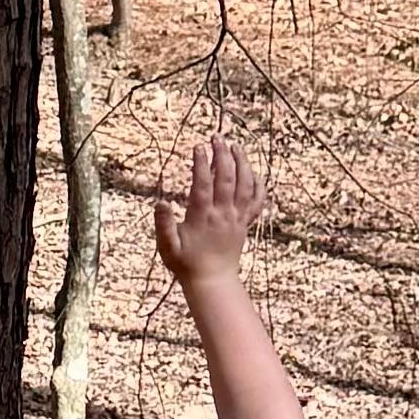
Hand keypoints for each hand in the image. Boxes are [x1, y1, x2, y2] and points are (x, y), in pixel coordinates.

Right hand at [152, 131, 266, 294]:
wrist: (212, 282)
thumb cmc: (186, 264)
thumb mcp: (167, 247)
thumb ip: (163, 225)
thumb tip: (160, 202)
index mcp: (202, 217)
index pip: (203, 184)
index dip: (201, 163)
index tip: (198, 146)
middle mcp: (223, 215)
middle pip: (227, 178)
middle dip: (223, 155)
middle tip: (217, 137)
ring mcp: (237, 218)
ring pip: (246, 185)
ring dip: (242, 163)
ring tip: (235, 146)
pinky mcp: (245, 224)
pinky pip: (257, 201)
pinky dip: (258, 185)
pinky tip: (253, 172)